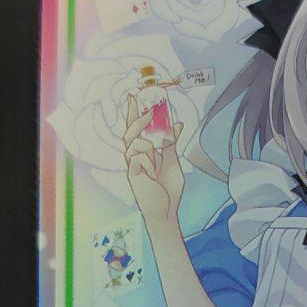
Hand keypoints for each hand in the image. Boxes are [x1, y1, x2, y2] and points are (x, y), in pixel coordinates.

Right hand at [123, 95, 184, 223]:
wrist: (167, 211)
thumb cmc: (168, 189)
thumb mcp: (172, 161)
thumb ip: (170, 144)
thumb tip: (176, 123)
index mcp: (144, 152)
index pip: (136, 128)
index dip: (135, 112)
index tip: (136, 95)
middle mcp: (135, 156)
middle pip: (130, 131)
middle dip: (138, 117)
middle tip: (151, 109)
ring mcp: (132, 165)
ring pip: (134, 142)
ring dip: (148, 144)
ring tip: (156, 157)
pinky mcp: (132, 174)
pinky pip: (137, 157)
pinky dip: (148, 161)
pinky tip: (152, 173)